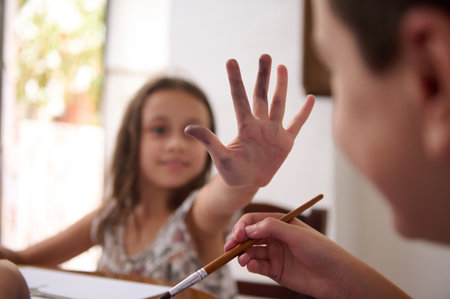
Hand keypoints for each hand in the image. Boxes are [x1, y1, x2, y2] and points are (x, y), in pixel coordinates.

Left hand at [185, 54, 314, 186]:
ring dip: (281, 86)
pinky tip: (310, 98)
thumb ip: (208, 141)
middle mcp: (259, 124)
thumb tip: (187, 128)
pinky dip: (303, 112)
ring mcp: (274, 131)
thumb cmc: (232, 171)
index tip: (231, 61)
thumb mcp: (220, 157)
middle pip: (262, 95)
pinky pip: (296, 124)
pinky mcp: (286, 141)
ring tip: (281, 67)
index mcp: (245, 126)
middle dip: (263, 76)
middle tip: (264, 55)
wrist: (247, 183)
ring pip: (279, 104)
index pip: (240, 99)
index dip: (236, 80)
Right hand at [224, 212, 354, 297]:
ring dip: (243, 255)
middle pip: (248, 237)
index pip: (254, 220)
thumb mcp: (296, 234)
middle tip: (229, 248)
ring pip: (251, 252)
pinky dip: (252, 266)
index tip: (237, 235)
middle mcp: (275, 237)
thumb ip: (272, 228)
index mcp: (280, 223)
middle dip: (237, 241)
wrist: (336, 277)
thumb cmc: (321, 250)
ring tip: (243, 260)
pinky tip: (253, 266)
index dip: (243, 226)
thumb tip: (248, 228)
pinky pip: (258, 266)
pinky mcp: (276, 271)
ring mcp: (275, 254)